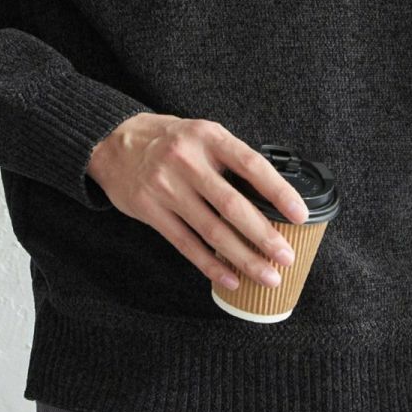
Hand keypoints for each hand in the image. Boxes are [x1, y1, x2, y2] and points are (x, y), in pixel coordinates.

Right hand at [86, 113, 308, 292]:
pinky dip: (211, 265)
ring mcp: (167, 187)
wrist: (112, 142)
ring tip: (267, 276)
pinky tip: (231, 279)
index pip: (251, 165)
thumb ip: (229, 157)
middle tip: (286, 256)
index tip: (299, 214)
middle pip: (233, 205)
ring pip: (212, 231)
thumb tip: (270, 194)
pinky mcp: (150, 211)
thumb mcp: (201, 133)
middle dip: (264, 235)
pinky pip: (186, 244)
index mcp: (208, 137)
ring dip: (243, 258)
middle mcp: (187, 161)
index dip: (278, 191)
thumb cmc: (168, 139)